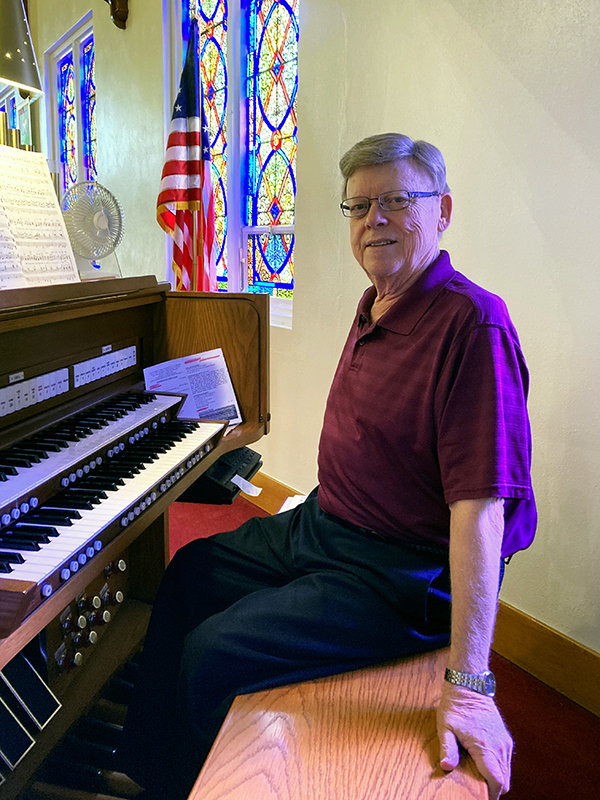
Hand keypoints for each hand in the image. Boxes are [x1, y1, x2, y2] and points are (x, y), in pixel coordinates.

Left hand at [437, 683, 512, 798]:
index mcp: (485, 746)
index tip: (481, 799)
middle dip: (493, 789)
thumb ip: (447, 748)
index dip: (491, 794)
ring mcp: (504, 741)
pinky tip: (484, 766)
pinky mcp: (505, 738)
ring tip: (480, 779)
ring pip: (507, 771)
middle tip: (478, 791)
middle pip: (504, 780)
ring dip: (497, 779)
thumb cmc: (456, 705)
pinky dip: (499, 768)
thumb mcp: (445, 727)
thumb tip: (446, 766)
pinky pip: (506, 761)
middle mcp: (499, 745)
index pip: (497, 780)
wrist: (469, 685)